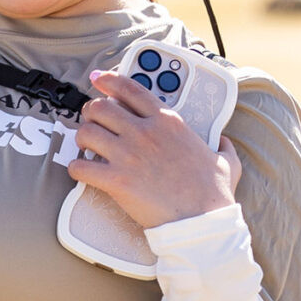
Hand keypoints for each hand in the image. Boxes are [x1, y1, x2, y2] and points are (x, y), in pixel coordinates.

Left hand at [68, 69, 240, 229]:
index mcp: (168, 122)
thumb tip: (224, 141)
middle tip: (91, 122)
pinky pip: (79, 166)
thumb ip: (222, 146)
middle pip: (100, 107)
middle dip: (90, 112)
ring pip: (86, 131)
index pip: (131, 88)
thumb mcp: (225, 161)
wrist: (203, 222)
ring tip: (86, 146)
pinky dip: (75, 167)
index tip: (98, 79)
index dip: (109, 80)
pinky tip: (82, 171)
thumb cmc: (212, 194)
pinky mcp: (116, 179)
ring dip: (81, 138)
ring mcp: (128, 154)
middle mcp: (145, 133)